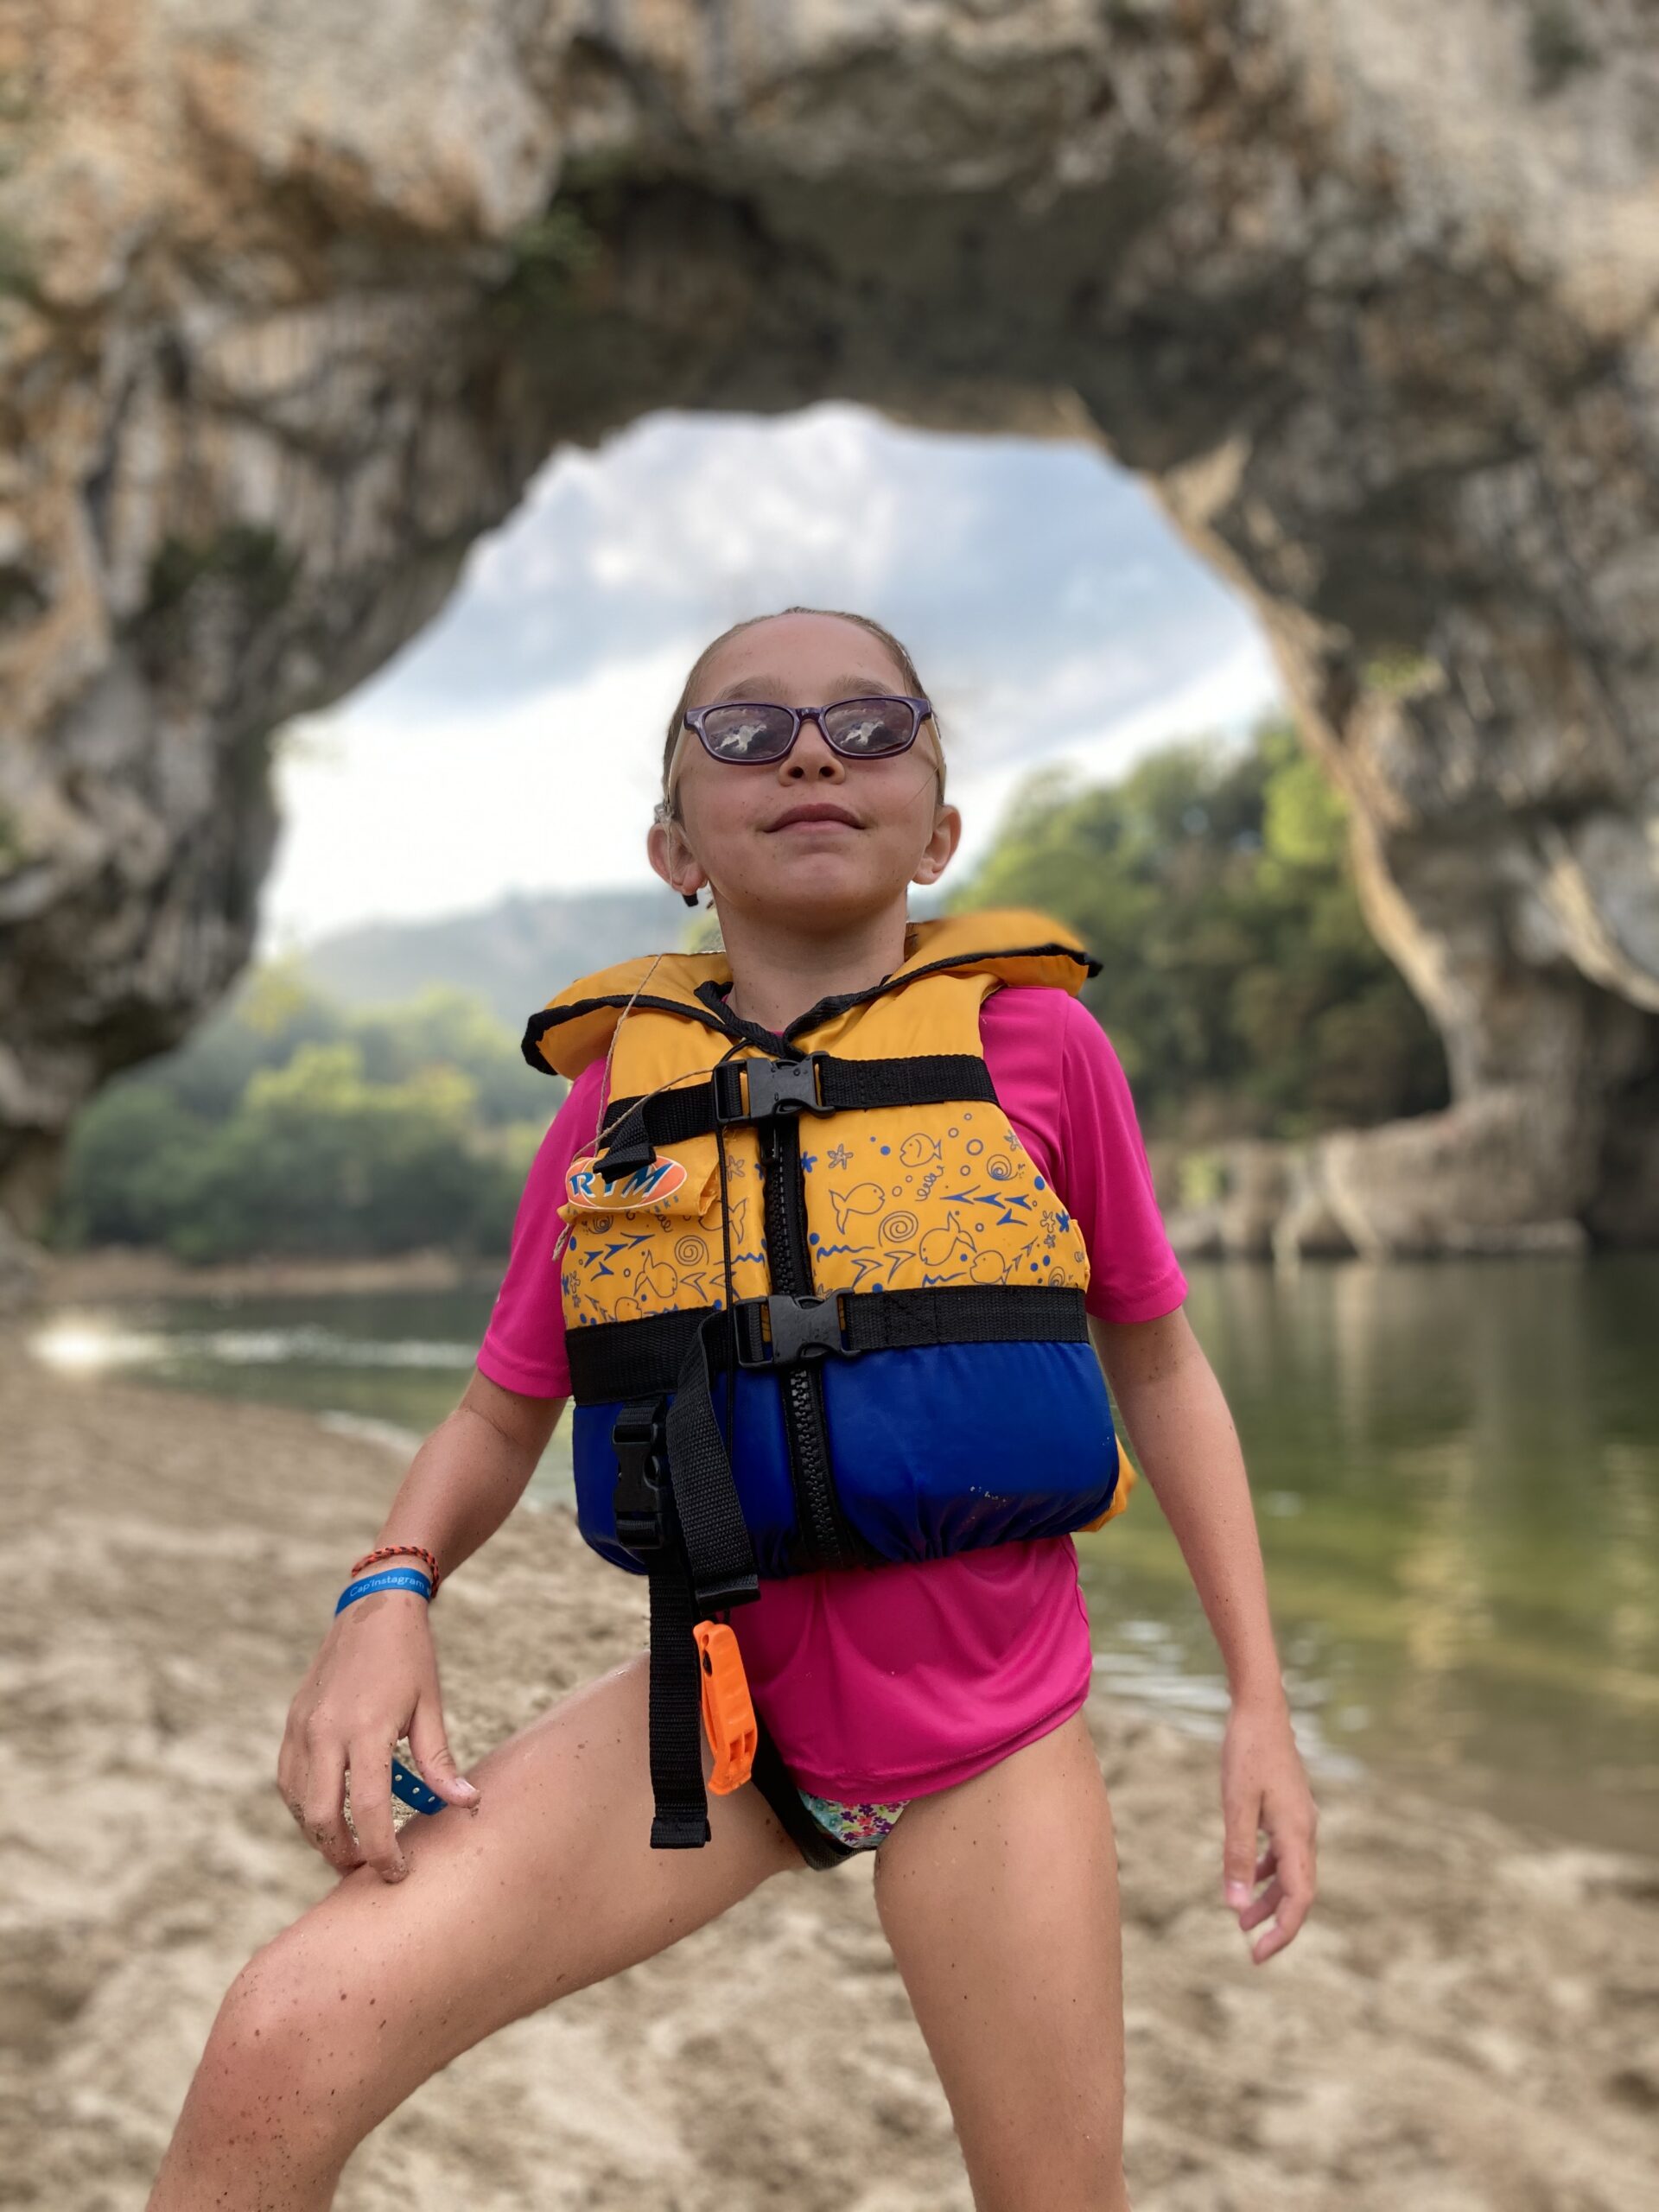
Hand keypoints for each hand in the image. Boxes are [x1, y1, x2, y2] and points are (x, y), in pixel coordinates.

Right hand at [277, 1584, 479, 1881]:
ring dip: (319, 1833)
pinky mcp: (293, 1721)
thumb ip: (440, 1761)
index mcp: (365, 1729)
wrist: (374, 1606)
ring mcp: (302, 1726)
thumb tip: (467, 1805)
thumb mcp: (431, 1706)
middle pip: (321, 1816)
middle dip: (342, 1853)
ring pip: (297, 1802)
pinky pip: (288, 1778)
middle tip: (367, 1868)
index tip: (397, 1873)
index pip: (367, 1808)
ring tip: (349, 1846)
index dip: (381, 1850)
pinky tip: (327, 1812)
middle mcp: (325, 1731)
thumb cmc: (410, 1657)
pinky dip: (304, 1805)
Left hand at [1219, 1688, 1317, 1962]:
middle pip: (1298, 1891)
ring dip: (1268, 1898)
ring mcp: (1299, 1820)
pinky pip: (1283, 1853)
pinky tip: (1245, 1877)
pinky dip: (1266, 1871)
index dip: (1283, 1931)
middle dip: (1276, 1922)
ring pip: (1290, 1873)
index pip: (1299, 1898)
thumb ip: (1237, 1854)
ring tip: (1241, 1919)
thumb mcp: (1236, 1805)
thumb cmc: (1247, 1753)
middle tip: (1251, 1949)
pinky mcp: (1289, 1810)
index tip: (1259, 1954)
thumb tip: (1235, 1905)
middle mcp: (1306, 1831)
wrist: (1260, 1710)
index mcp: (1298, 1834)